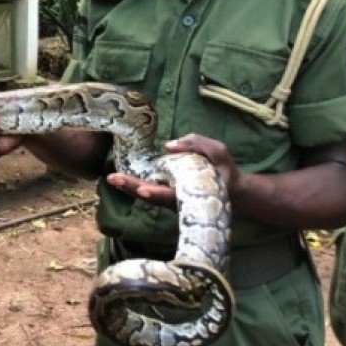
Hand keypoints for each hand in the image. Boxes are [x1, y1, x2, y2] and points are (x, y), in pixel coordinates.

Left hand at [104, 133, 237, 209]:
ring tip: (111, 178)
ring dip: (128, 187)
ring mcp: (170, 199)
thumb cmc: (226, 171)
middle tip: (112, 178)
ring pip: (146, 195)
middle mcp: (177, 200)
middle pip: (151, 196)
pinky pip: (147, 190)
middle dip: (131, 187)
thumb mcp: (219, 152)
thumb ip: (196, 144)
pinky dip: (133, 185)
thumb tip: (168, 146)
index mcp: (191, 193)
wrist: (234, 192)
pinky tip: (120, 177)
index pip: (171, 195)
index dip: (156, 193)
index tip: (142, 190)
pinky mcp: (166, 193)